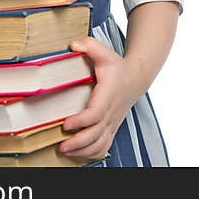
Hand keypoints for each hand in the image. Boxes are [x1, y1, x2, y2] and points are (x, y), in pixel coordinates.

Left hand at [60, 37, 140, 160]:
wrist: (136, 77)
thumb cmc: (118, 67)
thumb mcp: (104, 52)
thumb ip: (89, 45)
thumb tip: (73, 45)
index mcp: (108, 95)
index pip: (95, 113)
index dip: (81, 121)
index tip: (66, 123)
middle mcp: (112, 111)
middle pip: (96, 134)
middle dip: (78, 142)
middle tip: (61, 144)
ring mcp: (113, 121)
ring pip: (101, 144)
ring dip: (83, 151)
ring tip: (65, 150)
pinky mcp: (112, 127)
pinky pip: (104, 146)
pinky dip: (92, 153)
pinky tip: (78, 153)